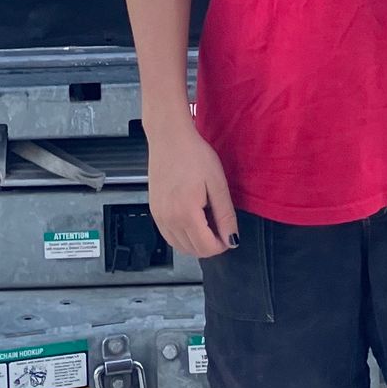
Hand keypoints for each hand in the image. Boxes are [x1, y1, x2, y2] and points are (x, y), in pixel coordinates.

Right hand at [148, 113, 238, 259]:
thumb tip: (232, 240)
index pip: (206, 247)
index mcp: (186, 213)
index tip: (229, 233)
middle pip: (193, 250)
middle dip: (210, 245)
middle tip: (220, 226)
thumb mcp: (217, 183)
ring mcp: (158, 216)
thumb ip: (225, 216)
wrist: (169, 137)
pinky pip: (169, 236)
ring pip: (180, 246)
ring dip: (196, 243)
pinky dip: (182, 237)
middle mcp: (168, 219)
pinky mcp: (154, 210)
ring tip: (207, 222)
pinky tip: (192, 221)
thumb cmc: (194, 154)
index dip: (222, 245)